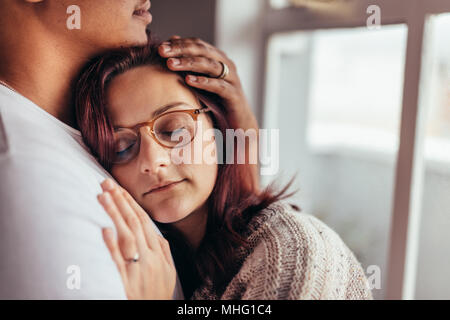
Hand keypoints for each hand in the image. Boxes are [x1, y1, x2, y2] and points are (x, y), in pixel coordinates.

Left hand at [98, 179, 175, 299]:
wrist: (154, 315)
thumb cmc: (157, 294)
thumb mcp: (168, 272)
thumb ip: (163, 250)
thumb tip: (156, 234)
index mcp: (159, 253)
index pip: (143, 221)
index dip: (130, 203)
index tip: (118, 188)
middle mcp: (149, 257)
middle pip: (133, 223)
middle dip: (120, 200)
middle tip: (106, 183)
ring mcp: (138, 269)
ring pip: (126, 235)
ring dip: (114, 214)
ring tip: (102, 196)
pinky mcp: (126, 282)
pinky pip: (119, 261)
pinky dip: (112, 245)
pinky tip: (105, 229)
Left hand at [159, 36, 259, 189]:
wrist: (238, 125)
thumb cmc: (217, 103)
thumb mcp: (200, 83)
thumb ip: (188, 68)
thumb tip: (170, 52)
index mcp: (218, 59)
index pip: (197, 44)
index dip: (179, 43)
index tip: (160, 46)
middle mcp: (227, 65)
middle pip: (203, 51)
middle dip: (181, 50)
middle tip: (162, 51)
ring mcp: (232, 79)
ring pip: (210, 65)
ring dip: (189, 63)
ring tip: (171, 64)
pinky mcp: (234, 95)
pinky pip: (218, 86)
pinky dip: (203, 81)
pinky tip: (188, 80)